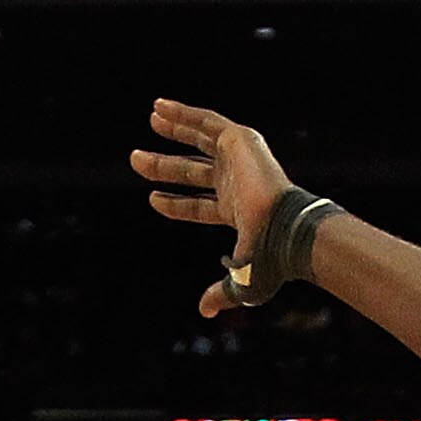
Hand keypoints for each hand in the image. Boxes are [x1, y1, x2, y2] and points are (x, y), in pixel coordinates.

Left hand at [133, 101, 295, 317]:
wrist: (284, 229)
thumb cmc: (270, 258)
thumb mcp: (242, 281)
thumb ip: (222, 292)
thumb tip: (204, 312)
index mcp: (235, 212)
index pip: (198, 205)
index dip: (174, 202)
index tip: (151, 198)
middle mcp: (235, 183)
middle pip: (192, 171)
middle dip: (164, 165)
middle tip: (135, 160)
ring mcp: (238, 160)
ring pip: (199, 140)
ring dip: (175, 129)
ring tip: (152, 117)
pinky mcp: (240, 140)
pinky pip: (206, 121)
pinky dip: (183, 113)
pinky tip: (161, 108)